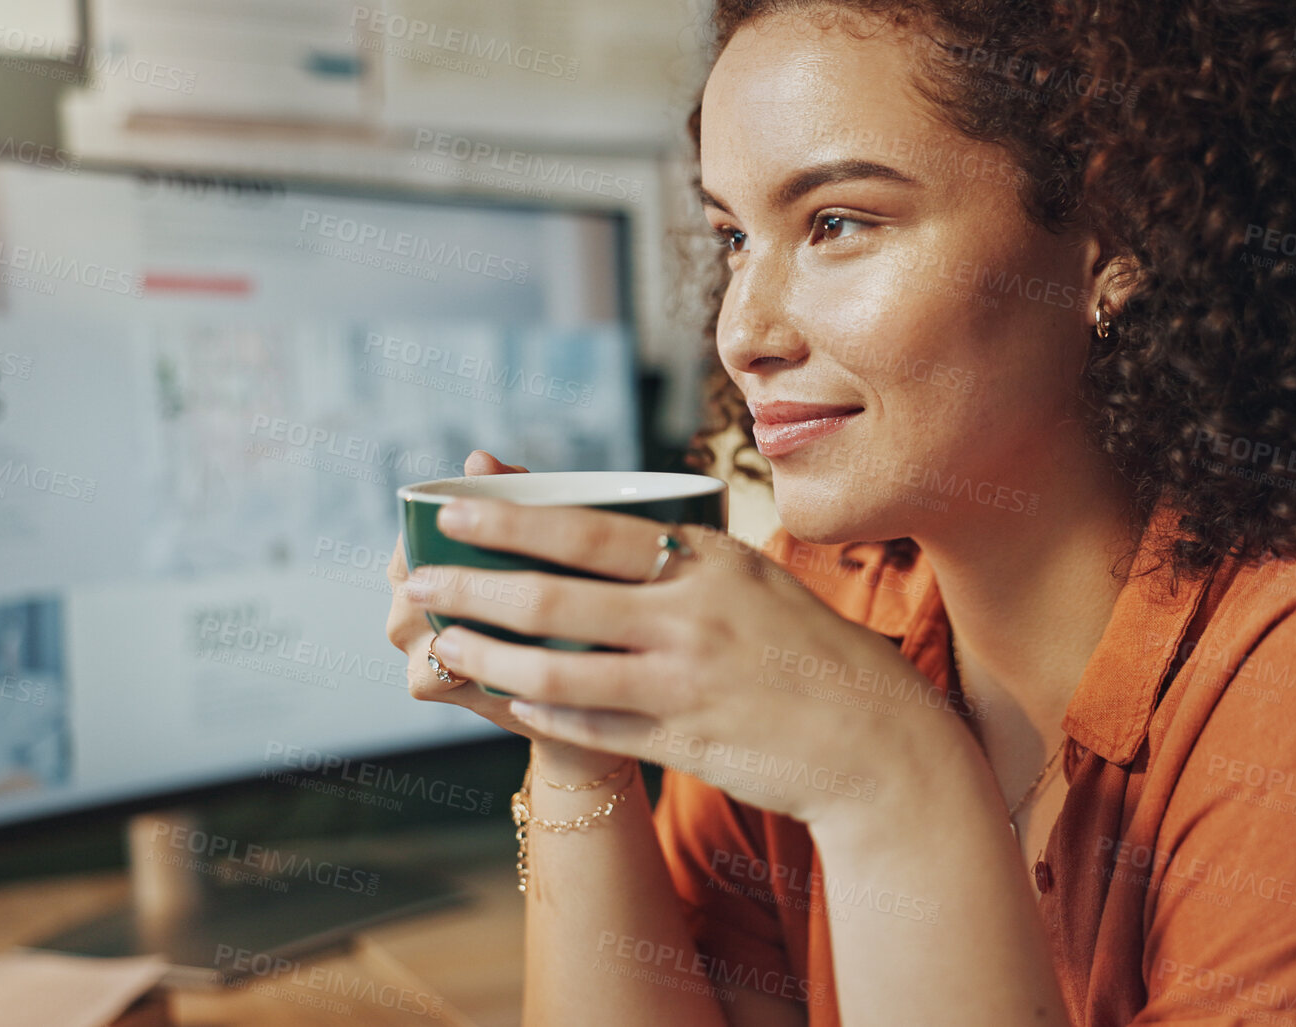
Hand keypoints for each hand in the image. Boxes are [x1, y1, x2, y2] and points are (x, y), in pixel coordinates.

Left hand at [396, 498, 958, 827]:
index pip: (589, 531)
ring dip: (487, 656)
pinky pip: (588, 725)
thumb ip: (680, 561)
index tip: (452, 509)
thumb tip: (592, 533)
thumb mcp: (752, 581)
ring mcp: (684, 682)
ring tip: (444, 645)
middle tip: (421, 581)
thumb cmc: (808, 652)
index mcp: (709, 561)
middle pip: (554, 597)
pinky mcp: (681, 741)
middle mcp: (692, 616)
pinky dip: (538, 710)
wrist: (874, 738)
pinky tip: (504, 696)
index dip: (510, 520)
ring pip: (556, 668)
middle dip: (473, 587)